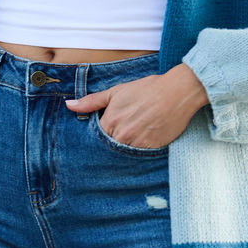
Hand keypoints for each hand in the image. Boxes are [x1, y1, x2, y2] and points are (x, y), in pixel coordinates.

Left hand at [64, 63, 207, 148]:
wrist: (177, 92)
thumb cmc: (147, 89)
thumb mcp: (117, 91)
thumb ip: (92, 101)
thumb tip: (70, 105)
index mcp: (110, 121)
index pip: (95, 137)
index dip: (100, 135)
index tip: (106, 132)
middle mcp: (121, 135)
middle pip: (108, 147)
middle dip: (110, 144)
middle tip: (119, 136)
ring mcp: (136, 144)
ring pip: (122, 154)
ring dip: (123, 149)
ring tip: (131, 139)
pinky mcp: (151, 149)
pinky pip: (138, 157)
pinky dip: (137, 152)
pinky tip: (141, 142)